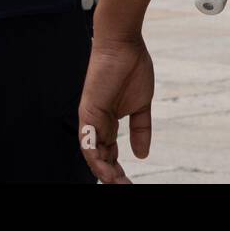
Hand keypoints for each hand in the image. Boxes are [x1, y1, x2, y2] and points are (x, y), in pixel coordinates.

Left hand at [78, 33, 154, 183]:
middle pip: (100, 158)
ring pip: (91, 154)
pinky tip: (104, 168)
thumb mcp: (141, 105)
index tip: (129, 183)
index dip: (118, 170)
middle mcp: (96, 123)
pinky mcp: (88, 110)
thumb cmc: (131, 67)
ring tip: (116, 183)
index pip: (110, 154)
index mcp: (108, 122)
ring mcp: (91, 118)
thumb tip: (142, 154)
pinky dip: (95, 156)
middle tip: (125, 187)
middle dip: (112, 176)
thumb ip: (140, 129)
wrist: (124, 43)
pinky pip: (87, 140)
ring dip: (103, 171)